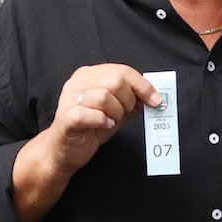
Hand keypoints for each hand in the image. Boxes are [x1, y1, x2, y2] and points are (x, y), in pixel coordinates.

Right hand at [43, 64, 162, 178]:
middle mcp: (77, 83)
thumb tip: (153, 98)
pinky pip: (91, 114)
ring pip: (104, 96)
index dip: (143, 85)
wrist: (64, 151)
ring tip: (111, 120)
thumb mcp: (115, 112)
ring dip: (116, 112)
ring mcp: (69, 99)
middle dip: (128, 100)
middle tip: (125, 113)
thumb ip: (131, 102)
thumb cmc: (89, 129)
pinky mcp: (66, 118)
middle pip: (115, 81)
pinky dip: (103, 121)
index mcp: (90, 75)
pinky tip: (104, 125)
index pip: (122, 70)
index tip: (156, 100)